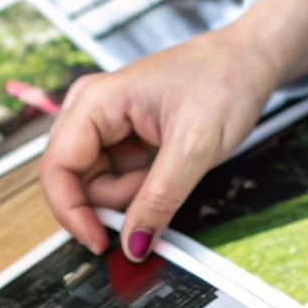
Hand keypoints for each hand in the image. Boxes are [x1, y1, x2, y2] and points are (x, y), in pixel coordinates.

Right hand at [41, 0, 307, 258]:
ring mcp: (106, 123)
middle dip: (112, 200)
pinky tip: (171, 167)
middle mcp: (91, 109)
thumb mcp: (194, 147)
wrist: (250, 59)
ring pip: (98, 183)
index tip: (100, 243)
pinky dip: (143, 186)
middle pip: (75, 179)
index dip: (71, 212)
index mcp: (95, 100)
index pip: (57, 167)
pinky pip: (118, 177)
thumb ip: (160, 199)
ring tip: (173, 168)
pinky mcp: (124, 135)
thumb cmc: (224, 81)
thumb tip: (132, 247)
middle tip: (158, 196)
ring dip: (133, 194)